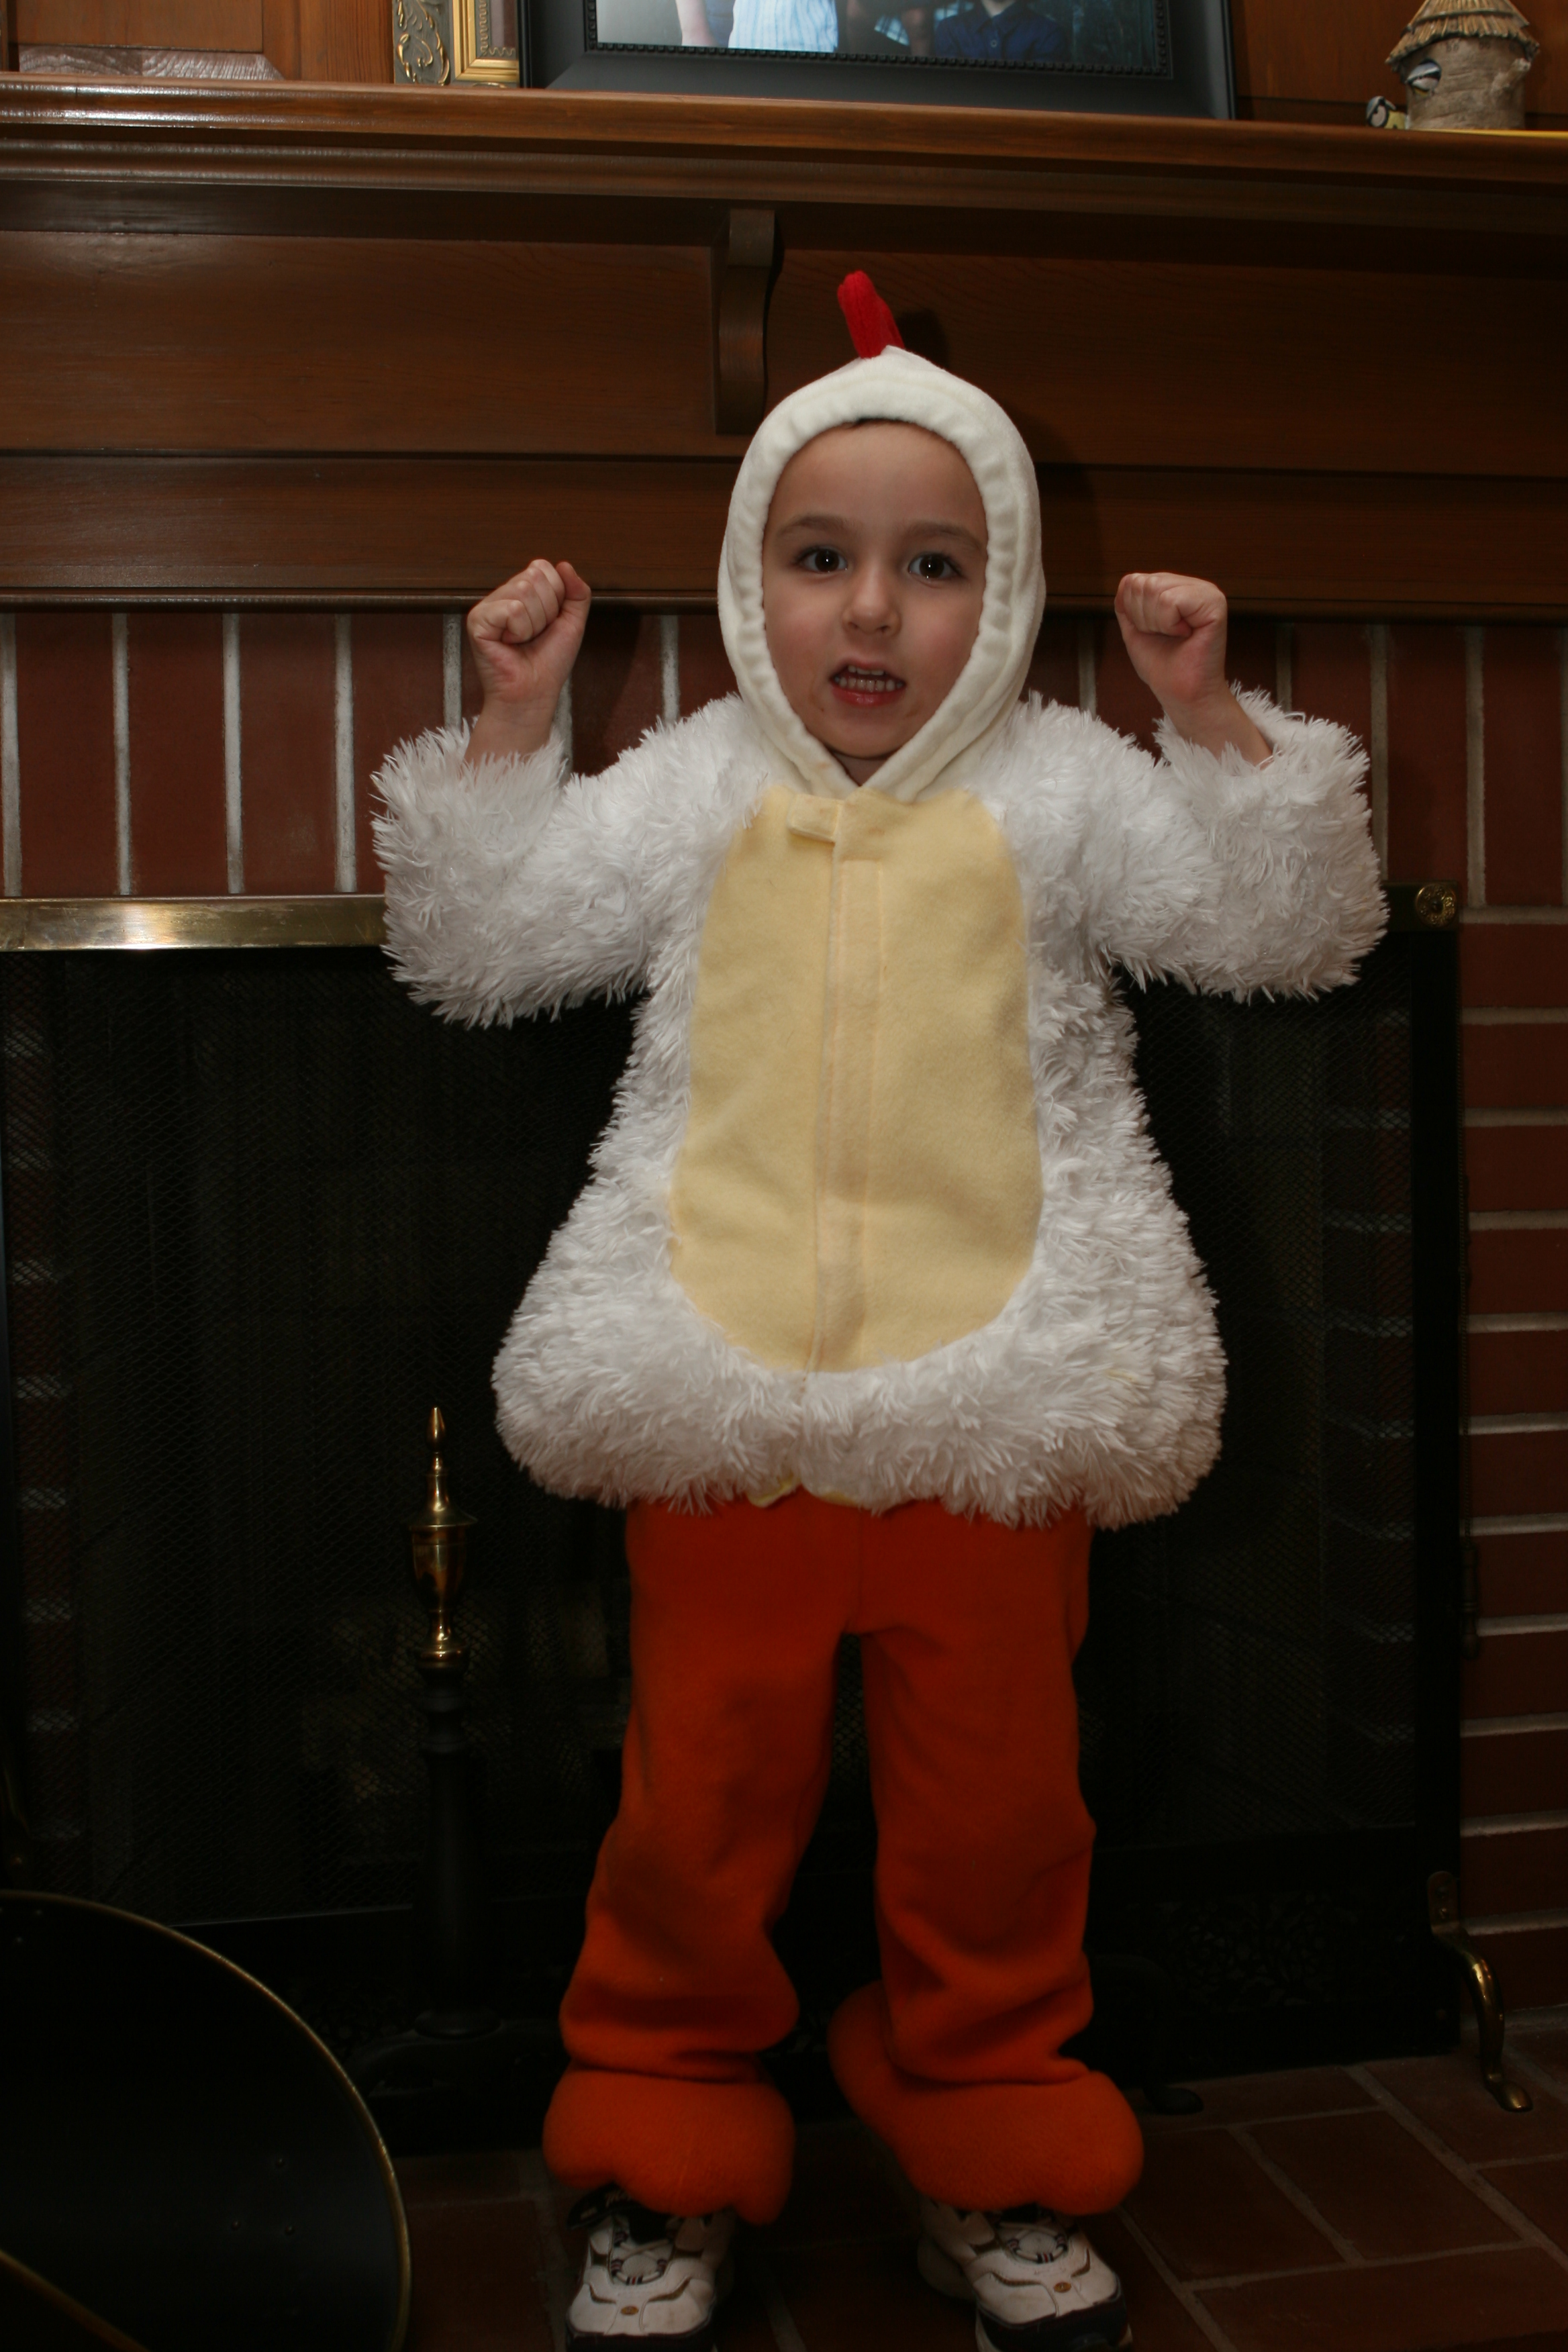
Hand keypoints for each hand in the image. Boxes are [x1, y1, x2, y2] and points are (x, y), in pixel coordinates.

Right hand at [465, 559, 590, 766]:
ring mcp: (487, 606)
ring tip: (522, 641)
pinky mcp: (477, 620)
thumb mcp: (572, 623)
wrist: (534, 693)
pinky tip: (509, 643)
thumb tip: (564, 565)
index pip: (544, 568)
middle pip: (535, 577)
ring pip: (524, 591)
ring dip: (534, 624)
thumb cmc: (548, 662)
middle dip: (546, 612)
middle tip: (534, 636)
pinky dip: (519, 630)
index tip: (548, 624)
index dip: (556, 598)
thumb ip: (577, 593)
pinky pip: (511, 609)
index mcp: (522, 591)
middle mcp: (503, 594)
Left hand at [1114, 572, 1270, 764]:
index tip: (1154, 632)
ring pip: (1156, 591)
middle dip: (1144, 618)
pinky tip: (1185, 635)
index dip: (1133, 613)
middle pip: (1144, 584)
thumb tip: (1128, 581)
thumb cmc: (1161, 664)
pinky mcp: (1214, 604)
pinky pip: (1171, 602)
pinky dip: (1169, 624)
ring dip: (1157, 623)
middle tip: (1166, 637)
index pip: (1134, 581)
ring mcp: (1207, 592)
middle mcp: (1194, 585)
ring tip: (1176, 637)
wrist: (1181, 693)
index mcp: (1177, 587)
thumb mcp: (1136, 628)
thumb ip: (1128, 602)